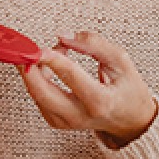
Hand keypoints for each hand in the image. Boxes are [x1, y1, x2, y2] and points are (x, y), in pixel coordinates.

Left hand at [20, 30, 157, 146]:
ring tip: (52, 53)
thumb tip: (63, 36)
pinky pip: (38, 99)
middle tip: (26, 48)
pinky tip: (50, 67)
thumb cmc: (128, 89)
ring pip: (36, 95)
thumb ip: (93, 44)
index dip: (51, 57)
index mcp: (100, 100)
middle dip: (29, 68)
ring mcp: (67, 122)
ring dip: (35, 70)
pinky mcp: (57, 122)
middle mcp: (81, 115)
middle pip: (42, 92)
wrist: (132, 121)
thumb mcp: (120, 60)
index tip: (39, 46)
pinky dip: (39, 79)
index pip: (70, 75)